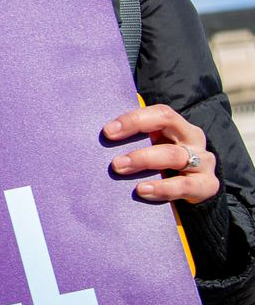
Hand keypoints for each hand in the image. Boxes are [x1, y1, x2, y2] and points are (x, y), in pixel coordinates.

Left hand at [103, 104, 219, 203]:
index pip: (160, 113)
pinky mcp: (207, 185)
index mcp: (177, 125)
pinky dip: (162, 188)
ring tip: (120, 168)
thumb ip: (133, 139)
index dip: (134, 119)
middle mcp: (192, 138)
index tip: (107, 131)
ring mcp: (202, 161)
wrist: (193, 191)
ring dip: (143, 160)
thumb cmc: (162, 164)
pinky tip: (142, 190)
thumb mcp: (151, 147)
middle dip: (135, 136)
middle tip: (112, 158)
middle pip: (168, 127)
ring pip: (174, 155)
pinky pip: (185, 185)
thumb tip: (97, 137)